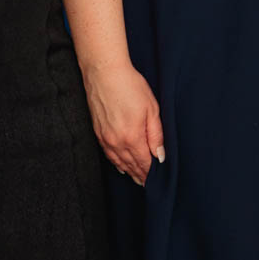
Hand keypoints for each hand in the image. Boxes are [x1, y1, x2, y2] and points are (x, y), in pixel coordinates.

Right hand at [83, 59, 164, 184]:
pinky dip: (117, 163)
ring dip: (129, 171)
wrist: (105, 73)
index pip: (144, 164)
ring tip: (138, 179)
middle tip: (150, 186)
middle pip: (131, 165)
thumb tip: (160, 156)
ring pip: (119, 162)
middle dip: (141, 176)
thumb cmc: (131, 87)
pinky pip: (108, 154)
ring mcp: (105, 139)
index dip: (151, 174)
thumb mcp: (152, 109)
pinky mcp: (98, 133)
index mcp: (132, 138)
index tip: (158, 182)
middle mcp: (116, 142)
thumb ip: (156, 135)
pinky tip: (121, 166)